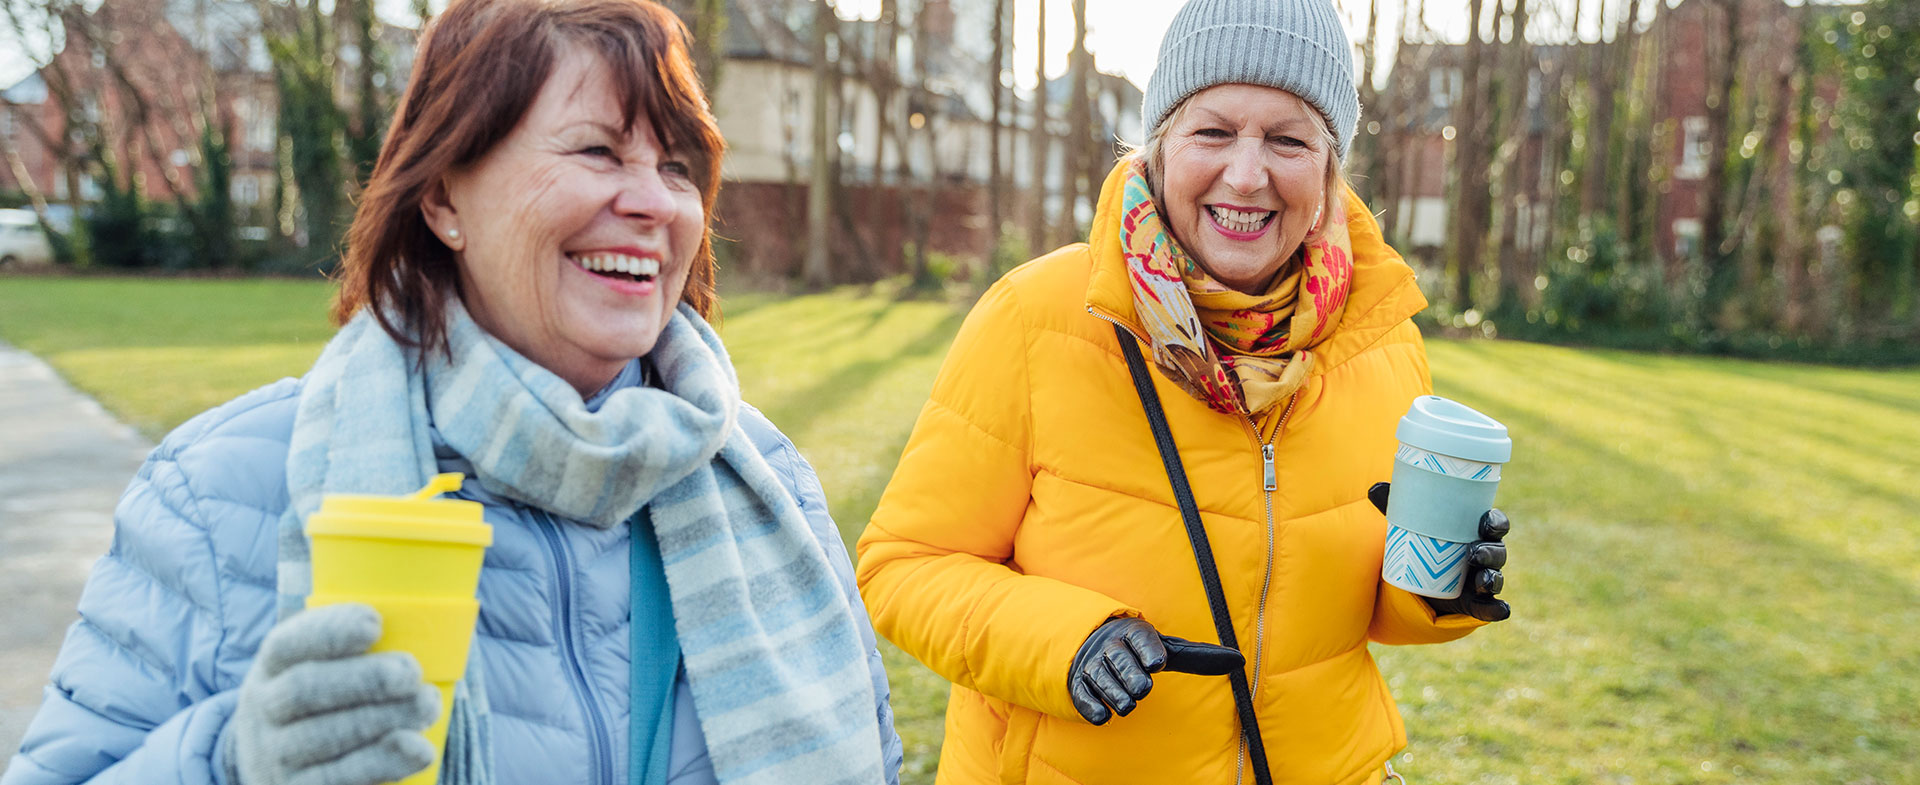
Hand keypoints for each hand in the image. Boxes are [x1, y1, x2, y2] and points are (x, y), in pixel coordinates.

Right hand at [226, 603, 440, 784]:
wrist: (278, 769)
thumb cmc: (322, 705)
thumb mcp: (321, 670)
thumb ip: (357, 650)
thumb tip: (422, 625)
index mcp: (272, 667)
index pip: (286, 644)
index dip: (329, 632)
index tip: (375, 625)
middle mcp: (265, 710)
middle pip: (303, 690)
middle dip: (364, 679)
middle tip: (412, 673)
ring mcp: (276, 756)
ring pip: (322, 737)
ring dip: (382, 719)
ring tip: (427, 705)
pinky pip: (337, 780)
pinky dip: (383, 764)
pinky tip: (420, 749)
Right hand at [1067, 617, 1243, 724]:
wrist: (1089, 648)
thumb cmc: (1139, 652)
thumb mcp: (1167, 650)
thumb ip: (1200, 657)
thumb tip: (1239, 660)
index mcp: (1133, 632)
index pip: (1141, 639)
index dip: (1149, 651)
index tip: (1157, 664)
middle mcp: (1110, 646)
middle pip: (1123, 663)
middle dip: (1133, 678)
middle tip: (1142, 688)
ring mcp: (1092, 665)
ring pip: (1106, 683)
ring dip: (1119, 697)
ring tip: (1129, 703)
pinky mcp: (1077, 684)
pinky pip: (1085, 698)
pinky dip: (1095, 709)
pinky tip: (1105, 715)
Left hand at [1369, 482, 1511, 622]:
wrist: (1418, 584)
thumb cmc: (1422, 545)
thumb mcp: (1409, 527)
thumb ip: (1395, 507)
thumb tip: (1374, 487)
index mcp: (1474, 533)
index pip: (1495, 524)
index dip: (1496, 522)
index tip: (1485, 520)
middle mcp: (1485, 555)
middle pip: (1497, 551)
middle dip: (1491, 552)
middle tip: (1472, 553)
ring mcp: (1481, 580)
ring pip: (1495, 578)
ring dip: (1492, 579)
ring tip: (1481, 581)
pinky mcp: (1476, 603)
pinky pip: (1492, 608)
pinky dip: (1498, 610)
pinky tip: (1500, 611)